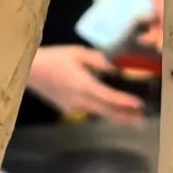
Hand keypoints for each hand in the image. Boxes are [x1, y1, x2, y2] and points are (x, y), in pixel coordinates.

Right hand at [27, 44, 143, 122]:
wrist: (30, 70)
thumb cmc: (54, 58)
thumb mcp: (77, 52)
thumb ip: (98, 60)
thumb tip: (114, 69)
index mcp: (84, 85)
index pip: (109, 97)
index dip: (125, 102)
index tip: (139, 104)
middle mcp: (80, 100)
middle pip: (107, 111)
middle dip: (125, 116)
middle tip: (141, 120)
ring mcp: (73, 107)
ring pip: (99, 113)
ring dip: (115, 116)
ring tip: (131, 118)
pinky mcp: (67, 109)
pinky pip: (89, 111)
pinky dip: (102, 111)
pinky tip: (109, 110)